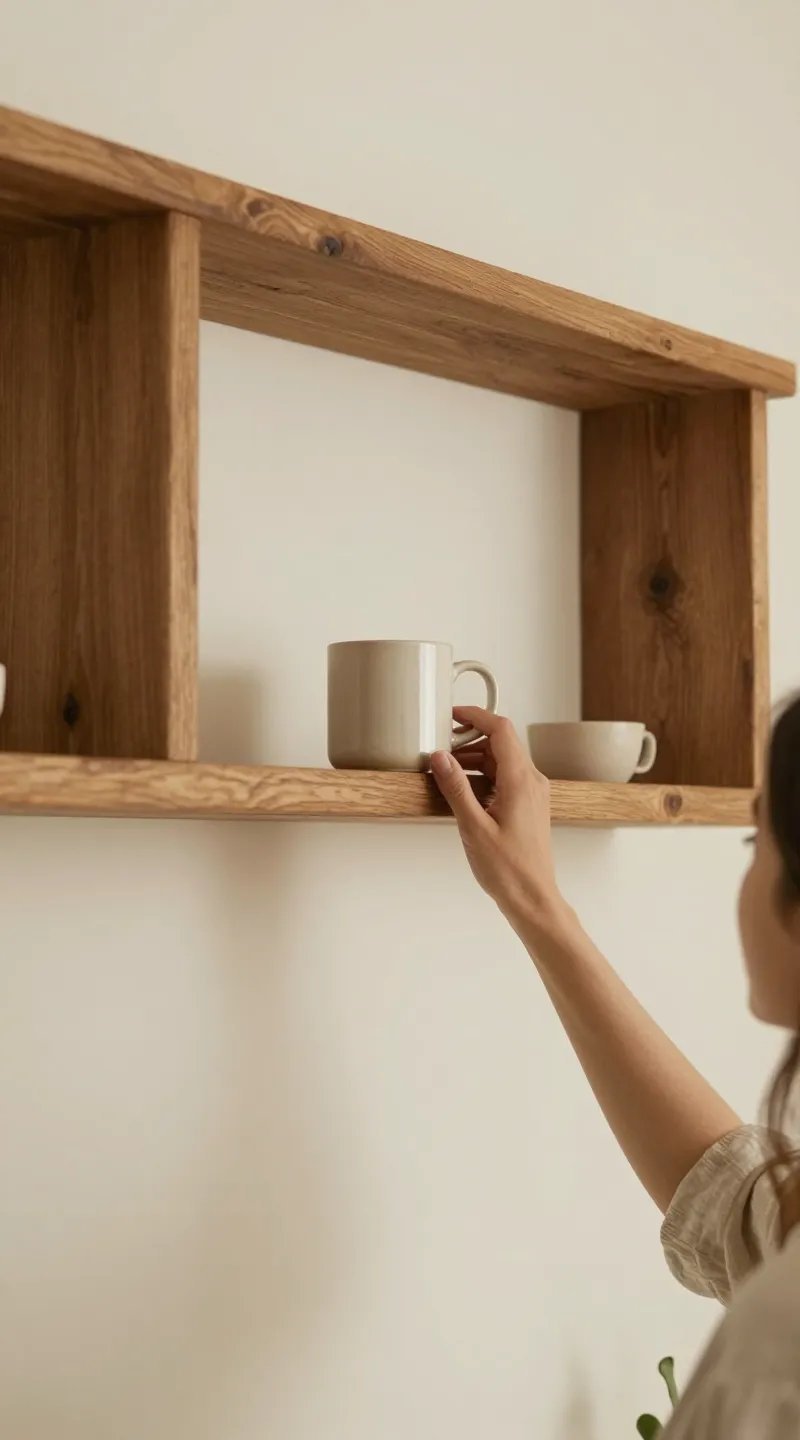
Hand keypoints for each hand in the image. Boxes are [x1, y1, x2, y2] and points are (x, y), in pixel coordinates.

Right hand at [431, 707, 562, 924]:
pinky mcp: (529, 805)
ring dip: (476, 760)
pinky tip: (466, 791)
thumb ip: (456, 787)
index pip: (501, 730)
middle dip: (470, 741)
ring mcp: (533, 793)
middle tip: (442, 751)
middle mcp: (532, 782)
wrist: (532, 898)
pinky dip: (485, 775)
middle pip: (502, 743)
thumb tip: (440, 757)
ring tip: (449, 773)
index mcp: (521, 781)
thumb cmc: (508, 870)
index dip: (476, 716)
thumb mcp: (473, 827)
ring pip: (504, 760)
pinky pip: (507, 778)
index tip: (452, 715)